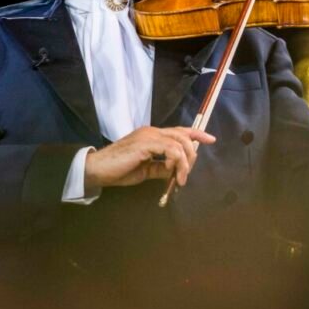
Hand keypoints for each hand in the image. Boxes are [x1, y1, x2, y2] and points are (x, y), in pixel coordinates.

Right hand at [84, 126, 215, 188]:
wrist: (98, 170)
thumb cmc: (119, 170)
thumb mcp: (145, 170)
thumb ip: (160, 168)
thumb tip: (175, 171)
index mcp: (152, 135)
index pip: (179, 130)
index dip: (197, 134)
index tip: (211, 139)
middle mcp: (152, 131)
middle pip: (183, 136)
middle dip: (191, 155)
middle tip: (186, 175)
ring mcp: (149, 136)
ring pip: (179, 142)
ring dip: (184, 162)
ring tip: (180, 179)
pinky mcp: (145, 143)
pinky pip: (170, 149)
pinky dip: (175, 161)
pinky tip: (170, 172)